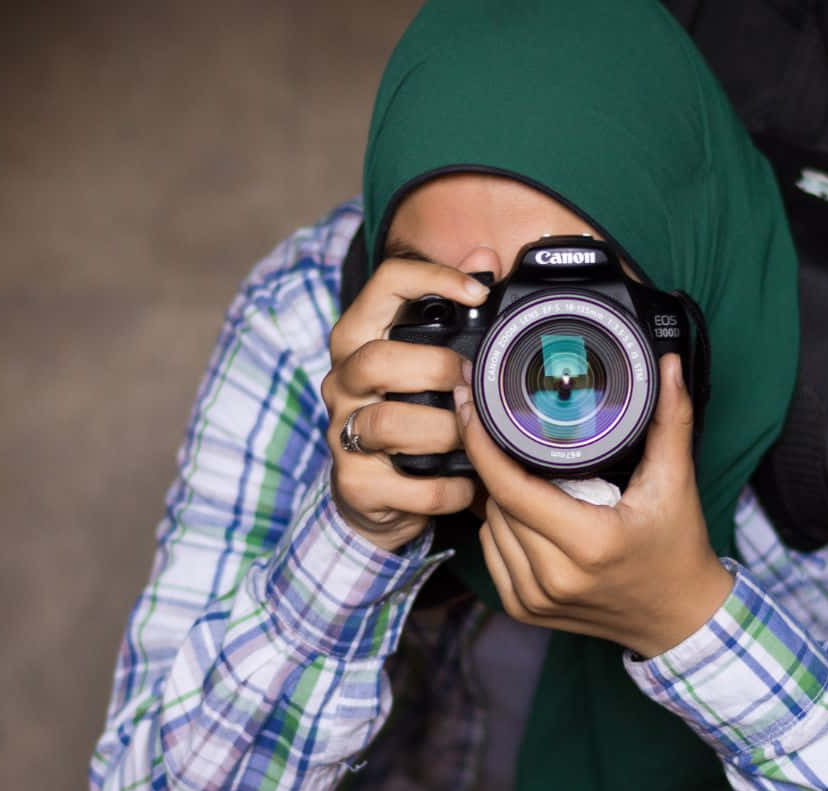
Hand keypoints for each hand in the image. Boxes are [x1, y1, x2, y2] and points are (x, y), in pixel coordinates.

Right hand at [321, 254, 493, 550]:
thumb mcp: (431, 360)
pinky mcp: (355, 484)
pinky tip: (466, 483)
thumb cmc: (414, 414)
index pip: (384, 284)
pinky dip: (447, 488)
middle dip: (436, 369)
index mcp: (360, 339)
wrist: (380, 497)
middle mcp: (342, 382)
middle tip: (472, 384)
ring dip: (445, 433)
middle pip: (377, 360)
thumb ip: (456, 312)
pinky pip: (408, 485)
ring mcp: (342, 433)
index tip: (479, 293)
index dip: (431, 279)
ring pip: (388, 424)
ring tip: (472, 440)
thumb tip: (485, 257)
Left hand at [455, 351, 734, 658]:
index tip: (471, 404)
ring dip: (499, 498)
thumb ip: (670, 420)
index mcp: (587, 543)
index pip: (510, 487)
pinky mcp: (525, 611)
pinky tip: (529, 516)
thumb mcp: (675, 484)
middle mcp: (554, 577)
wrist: (679, 619)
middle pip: (496, 502)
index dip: (482, 442)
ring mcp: (535, 599)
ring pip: (488, 526)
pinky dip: (501, 529)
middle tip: (514, 437)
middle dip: (499, 465)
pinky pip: (491, 554)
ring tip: (533, 479)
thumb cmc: (677, 550)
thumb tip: (667, 365)